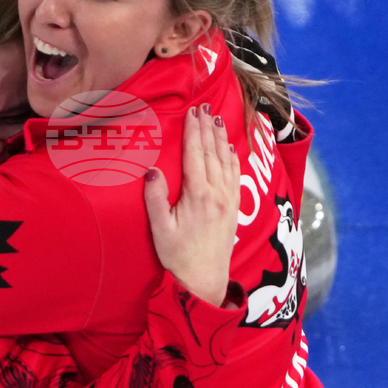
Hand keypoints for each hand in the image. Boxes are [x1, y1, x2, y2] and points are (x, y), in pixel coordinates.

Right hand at [143, 104, 240, 306]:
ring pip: (226, 160)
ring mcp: (228, 199)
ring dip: (221, 137)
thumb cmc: (178, 256)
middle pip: (212, 152)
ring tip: (217, 118)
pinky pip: (235, 175)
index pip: (195, 154)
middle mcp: (216, 193)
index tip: (192, 112)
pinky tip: (231, 147)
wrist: (204, 281)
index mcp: (197, 195)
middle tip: (205, 106)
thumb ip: (155, 198)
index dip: (193, 131)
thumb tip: (151, 170)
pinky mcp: (233, 208)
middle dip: (208, 127)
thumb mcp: (159, 229)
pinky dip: (232, 157)